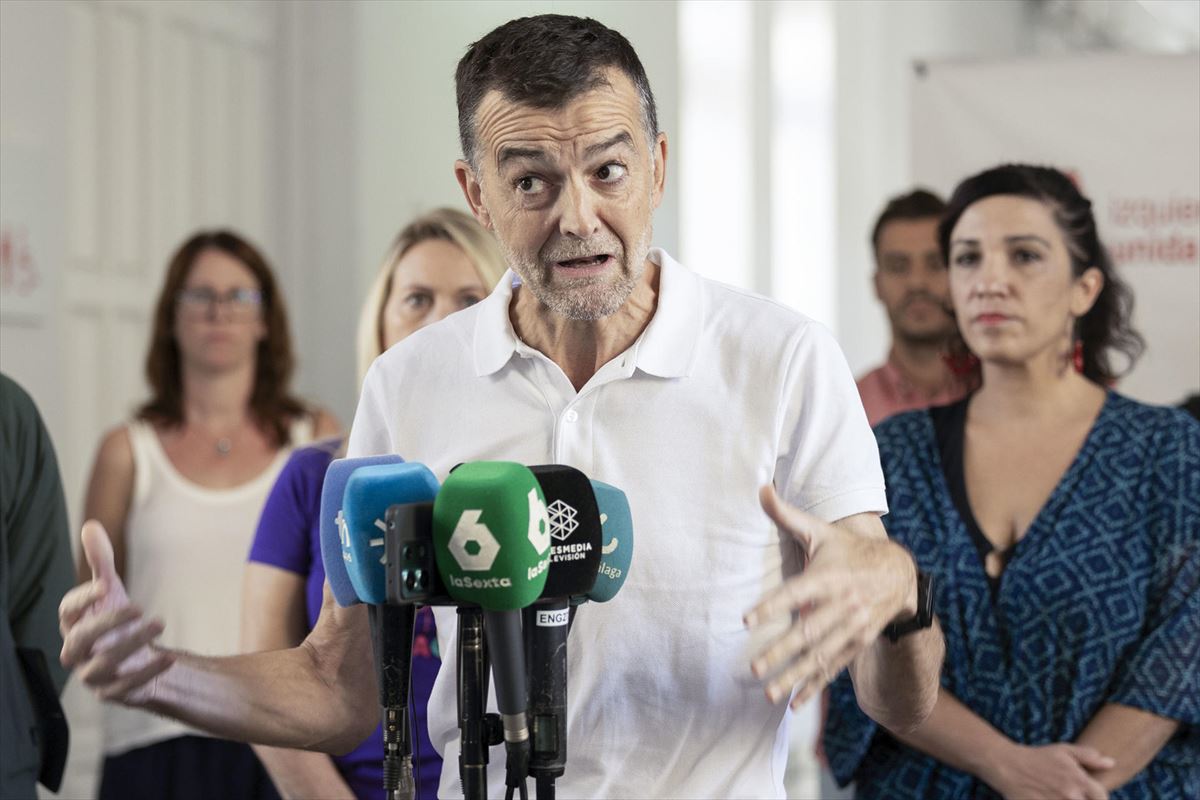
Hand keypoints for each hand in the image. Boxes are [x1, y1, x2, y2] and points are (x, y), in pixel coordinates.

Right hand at [59, 520, 173, 702]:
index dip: (81, 599)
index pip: (66, 612)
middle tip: (139, 607)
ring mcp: (92, 675)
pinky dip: (147, 672)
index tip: (105, 585)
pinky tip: (168, 658)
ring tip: (160, 622)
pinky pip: (126, 686)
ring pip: (103, 664)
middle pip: (80, 640)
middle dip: (107, 623)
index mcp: (73, 625)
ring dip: (132, 644)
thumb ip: (101, 562)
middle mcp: (77, 652)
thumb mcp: (111, 591)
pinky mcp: (113, 692)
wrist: (136, 659)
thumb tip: (90, 526)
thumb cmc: (116, 622)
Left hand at [744, 485, 916, 708]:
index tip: (747, 620)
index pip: (797, 592)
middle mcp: (842, 604)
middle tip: (753, 668)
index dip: (773, 606)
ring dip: (795, 676)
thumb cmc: (848, 550)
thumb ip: (787, 515)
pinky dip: (815, 686)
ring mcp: (852, 627)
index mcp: (829, 576)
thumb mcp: (821, 531)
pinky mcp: (858, 643)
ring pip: (820, 656)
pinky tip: (795, 703)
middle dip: (781, 651)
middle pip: (809, 631)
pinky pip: (834, 668)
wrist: (899, 573)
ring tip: (768, 693)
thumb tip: (760, 487)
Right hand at [984, 742, 1114, 799]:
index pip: (1103, 797)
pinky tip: (1050, 798)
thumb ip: (1089, 756)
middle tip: (1072, 794)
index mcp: (1079, 780)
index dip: (1101, 798)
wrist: (1007, 765)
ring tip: (1061, 796)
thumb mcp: (1063, 750)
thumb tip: (1111, 763)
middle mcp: (1070, 795)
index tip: (1092, 796)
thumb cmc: (1037, 757)